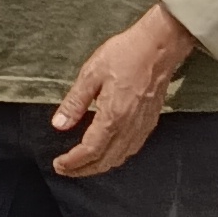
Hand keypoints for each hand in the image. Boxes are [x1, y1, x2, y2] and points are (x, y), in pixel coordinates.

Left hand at [49, 2, 201, 178]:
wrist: (159, 47)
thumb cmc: (125, 54)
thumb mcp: (91, 74)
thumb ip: (75, 102)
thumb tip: (59, 124)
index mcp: (113, 117)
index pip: (90, 151)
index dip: (73, 162)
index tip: (59, 165)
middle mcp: (130, 127)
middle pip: (105, 161)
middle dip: (83, 169)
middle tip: (66, 169)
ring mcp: (142, 126)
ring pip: (120, 158)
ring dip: (100, 166)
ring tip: (82, 165)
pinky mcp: (150, 122)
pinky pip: (132, 149)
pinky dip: (116, 157)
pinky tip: (107, 152)